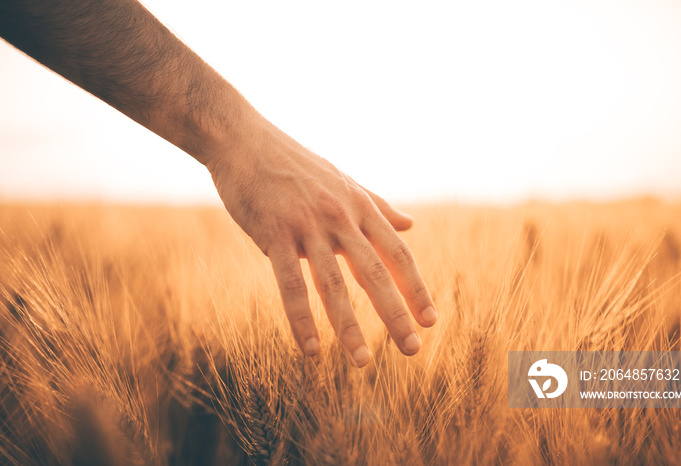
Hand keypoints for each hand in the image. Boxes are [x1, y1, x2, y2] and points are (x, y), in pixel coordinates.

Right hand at [206, 105, 436, 366]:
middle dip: (396, 314)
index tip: (431, 320)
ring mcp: (307, 224)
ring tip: (363, 361)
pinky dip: (301, 319)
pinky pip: (290, 283)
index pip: (398, 253)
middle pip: (376, 272)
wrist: (244, 138)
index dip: (416, 288)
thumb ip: (378, 206)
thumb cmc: (295, 165)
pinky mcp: (273, 231)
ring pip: (333, 283)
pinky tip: (312, 350)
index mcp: (359, 207)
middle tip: (413, 349)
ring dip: (349, 326)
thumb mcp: (343, 182)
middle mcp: (340, 216)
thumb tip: (411, 224)